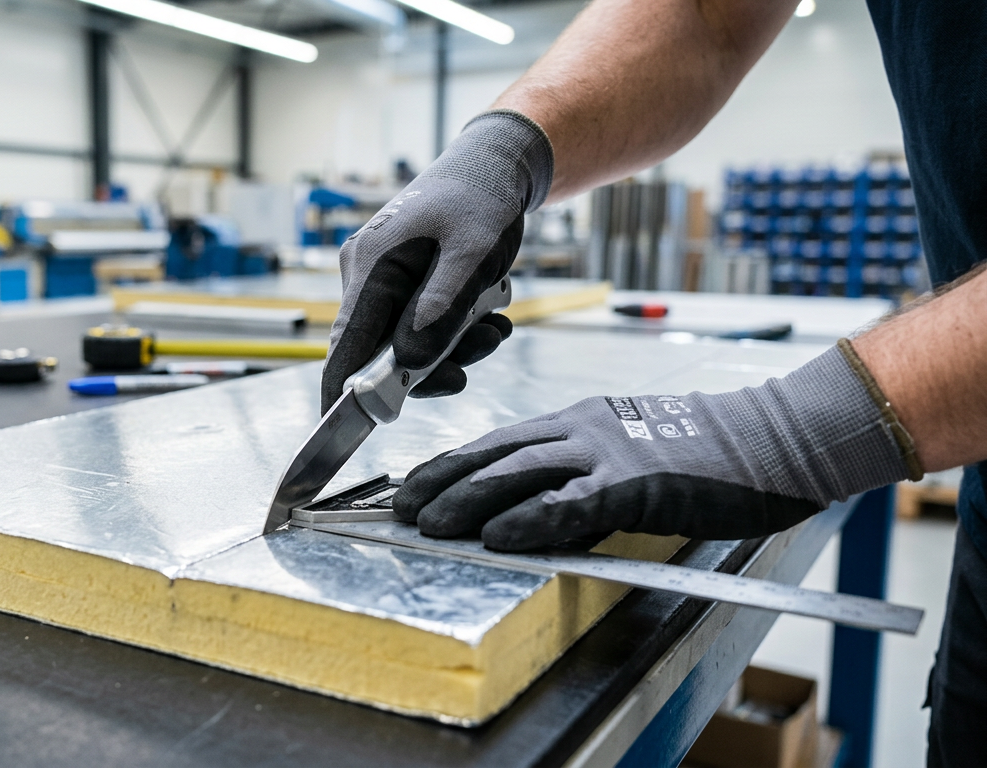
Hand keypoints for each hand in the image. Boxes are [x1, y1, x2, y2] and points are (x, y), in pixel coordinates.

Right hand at [320, 110, 552, 413]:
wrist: (496, 165)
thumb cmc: (482, 200)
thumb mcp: (472, 256)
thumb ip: (440, 310)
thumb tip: (409, 362)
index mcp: (370, 266)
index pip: (343, 346)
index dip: (342, 392)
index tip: (348, 430)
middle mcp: (365, 275)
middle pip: (377, 350)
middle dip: (428, 364)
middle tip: (475, 359)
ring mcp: (382, 280)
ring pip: (404, 342)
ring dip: (451, 347)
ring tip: (494, 327)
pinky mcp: (401, 283)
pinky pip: (418, 325)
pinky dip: (452, 330)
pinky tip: (487, 314)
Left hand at [392, 345, 916, 550]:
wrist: (775, 439)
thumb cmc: (709, 453)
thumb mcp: (630, 453)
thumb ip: (583, 476)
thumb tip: (535, 510)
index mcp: (580, 420)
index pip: (499, 440)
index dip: (451, 463)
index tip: (412, 486)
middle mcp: (583, 428)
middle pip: (495, 452)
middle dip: (442, 479)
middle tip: (399, 507)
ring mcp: (609, 451)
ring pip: (521, 472)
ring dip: (468, 499)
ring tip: (427, 523)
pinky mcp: (639, 480)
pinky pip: (573, 503)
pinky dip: (530, 520)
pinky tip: (497, 537)